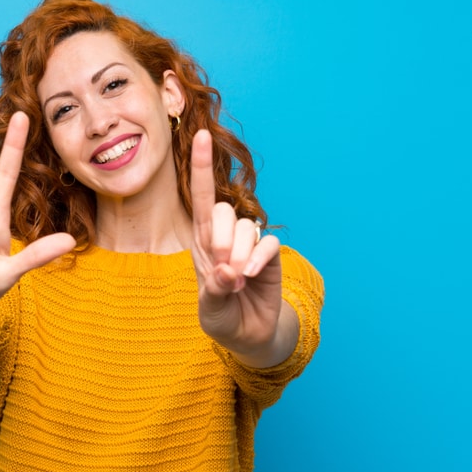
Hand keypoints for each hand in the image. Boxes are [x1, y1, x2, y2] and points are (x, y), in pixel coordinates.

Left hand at [190, 130, 293, 367]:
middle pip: (222, 211)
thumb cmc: (222, 317)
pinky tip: (253, 276)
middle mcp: (224, 236)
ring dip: (240, 254)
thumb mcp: (209, 309)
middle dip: (220, 239)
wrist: (248, 335)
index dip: (202, 167)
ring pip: (245, 227)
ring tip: (238, 281)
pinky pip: (267, 243)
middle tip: (223, 270)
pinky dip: (259, 258)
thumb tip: (229, 271)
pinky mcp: (270, 254)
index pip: (201, 198)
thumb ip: (215, 291)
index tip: (202, 137)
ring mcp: (248, 244)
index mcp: (201, 241)